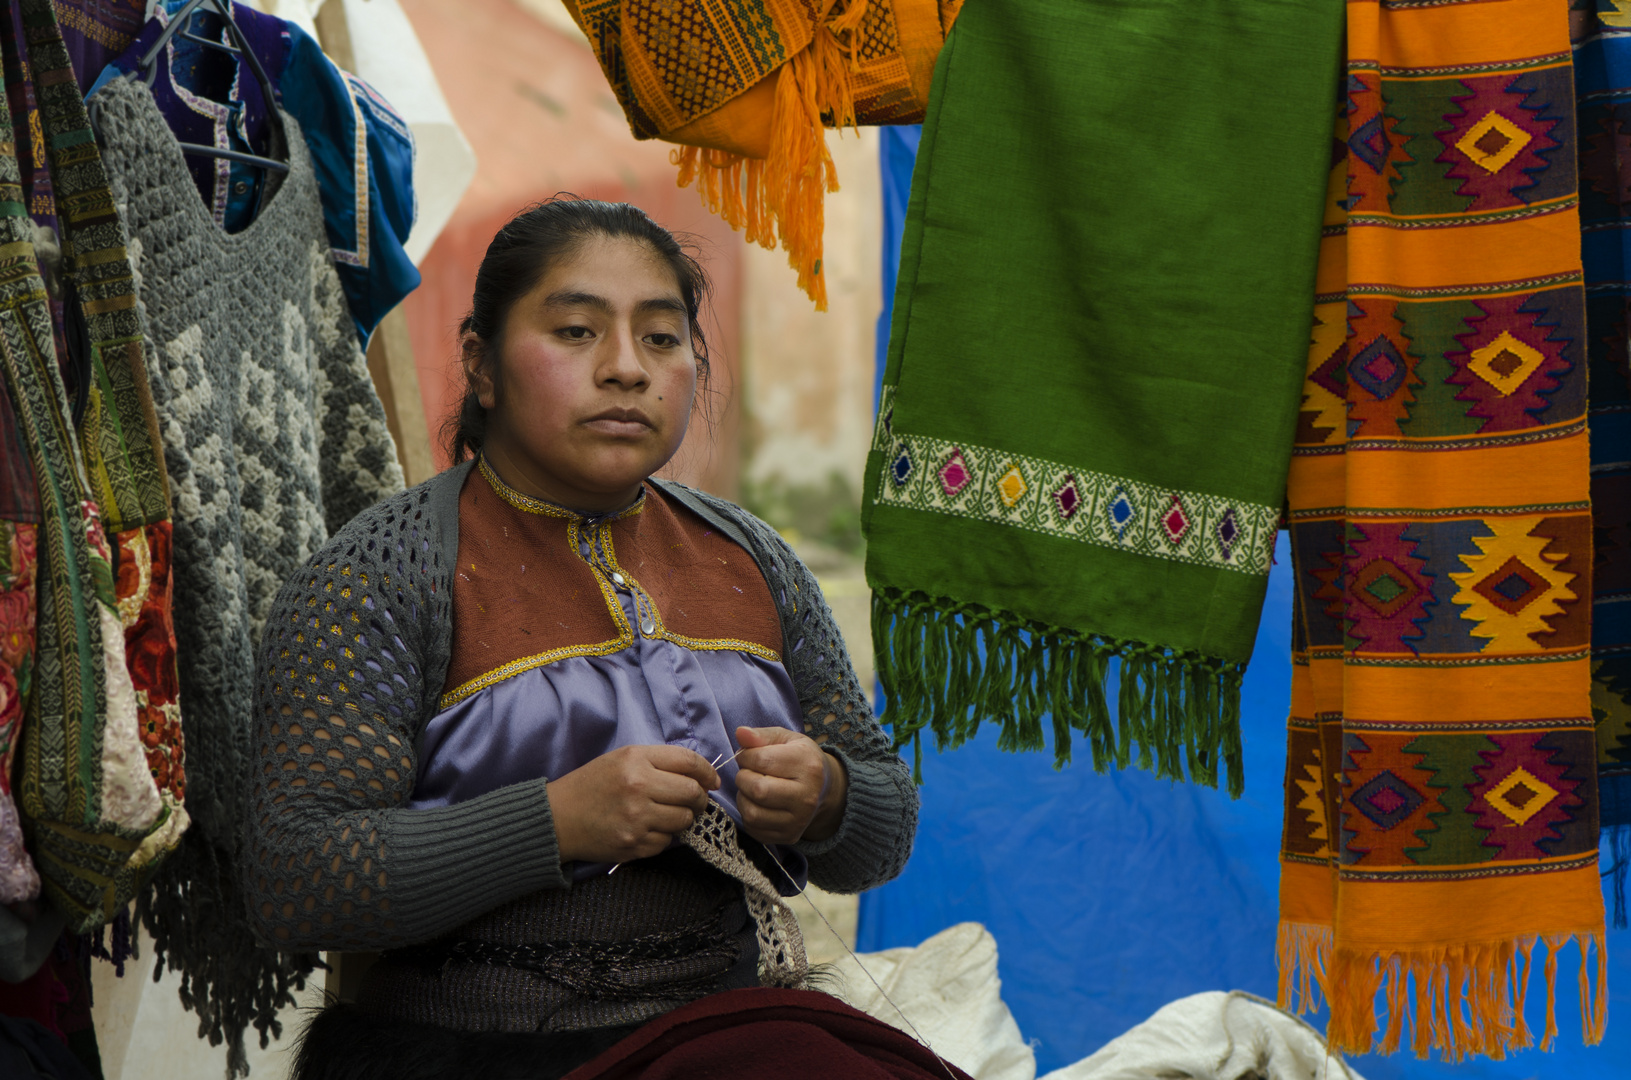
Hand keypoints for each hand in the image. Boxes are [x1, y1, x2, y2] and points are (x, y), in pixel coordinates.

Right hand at [548, 745, 719, 864]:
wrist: (558, 818)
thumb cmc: (592, 785)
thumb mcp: (622, 759)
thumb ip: (659, 761)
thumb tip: (700, 775)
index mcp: (636, 760)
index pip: (689, 762)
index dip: (708, 772)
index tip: (712, 781)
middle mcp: (639, 787)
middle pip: (692, 793)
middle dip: (700, 798)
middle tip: (695, 800)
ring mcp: (637, 818)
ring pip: (684, 819)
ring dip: (683, 818)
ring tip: (667, 814)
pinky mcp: (634, 844)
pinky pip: (666, 841)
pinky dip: (664, 836)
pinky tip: (647, 828)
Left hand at [733, 726, 847, 845]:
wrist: (823, 789)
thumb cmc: (799, 759)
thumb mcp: (786, 739)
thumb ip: (762, 735)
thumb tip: (741, 733)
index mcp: (808, 766)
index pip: (761, 760)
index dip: (745, 756)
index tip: (747, 755)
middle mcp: (807, 796)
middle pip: (758, 790)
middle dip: (743, 778)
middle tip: (748, 773)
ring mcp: (799, 820)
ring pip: (752, 813)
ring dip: (743, 798)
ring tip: (752, 788)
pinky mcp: (789, 836)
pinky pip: (754, 829)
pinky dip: (748, 814)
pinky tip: (757, 803)